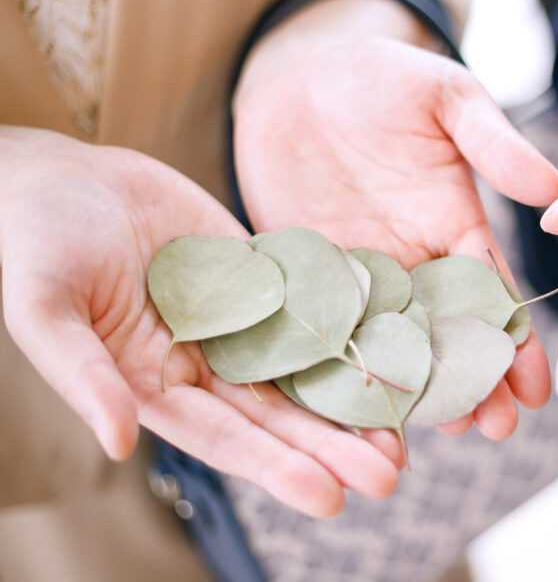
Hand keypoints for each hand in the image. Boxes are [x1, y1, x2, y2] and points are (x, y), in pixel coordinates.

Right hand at [0, 127, 402, 516]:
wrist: (66, 175)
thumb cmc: (36, 242)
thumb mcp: (44, 308)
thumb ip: (82, 376)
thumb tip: (118, 445)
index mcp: (156, 386)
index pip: (226, 438)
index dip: (276, 468)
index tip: (331, 497)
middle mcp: (206, 363)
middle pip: (280, 415)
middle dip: (333, 447)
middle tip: (391, 477)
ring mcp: (241, 318)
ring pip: (306, 368)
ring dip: (352, 400)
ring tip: (405, 431)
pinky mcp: (264, 274)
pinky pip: (314, 302)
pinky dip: (352, 326)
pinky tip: (393, 344)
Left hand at [233, 28, 557, 439]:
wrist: (295, 72)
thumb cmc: (379, 74)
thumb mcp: (444, 96)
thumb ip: (492, 142)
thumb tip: (553, 187)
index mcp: (454, 225)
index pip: (491, 292)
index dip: (514, 339)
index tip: (537, 388)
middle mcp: (411, 259)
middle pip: (446, 332)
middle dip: (472, 380)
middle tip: (493, 432)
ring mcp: (355, 273)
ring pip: (386, 342)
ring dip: (406, 387)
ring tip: (423, 436)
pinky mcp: (303, 275)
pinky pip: (317, 326)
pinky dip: (329, 367)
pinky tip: (336, 409)